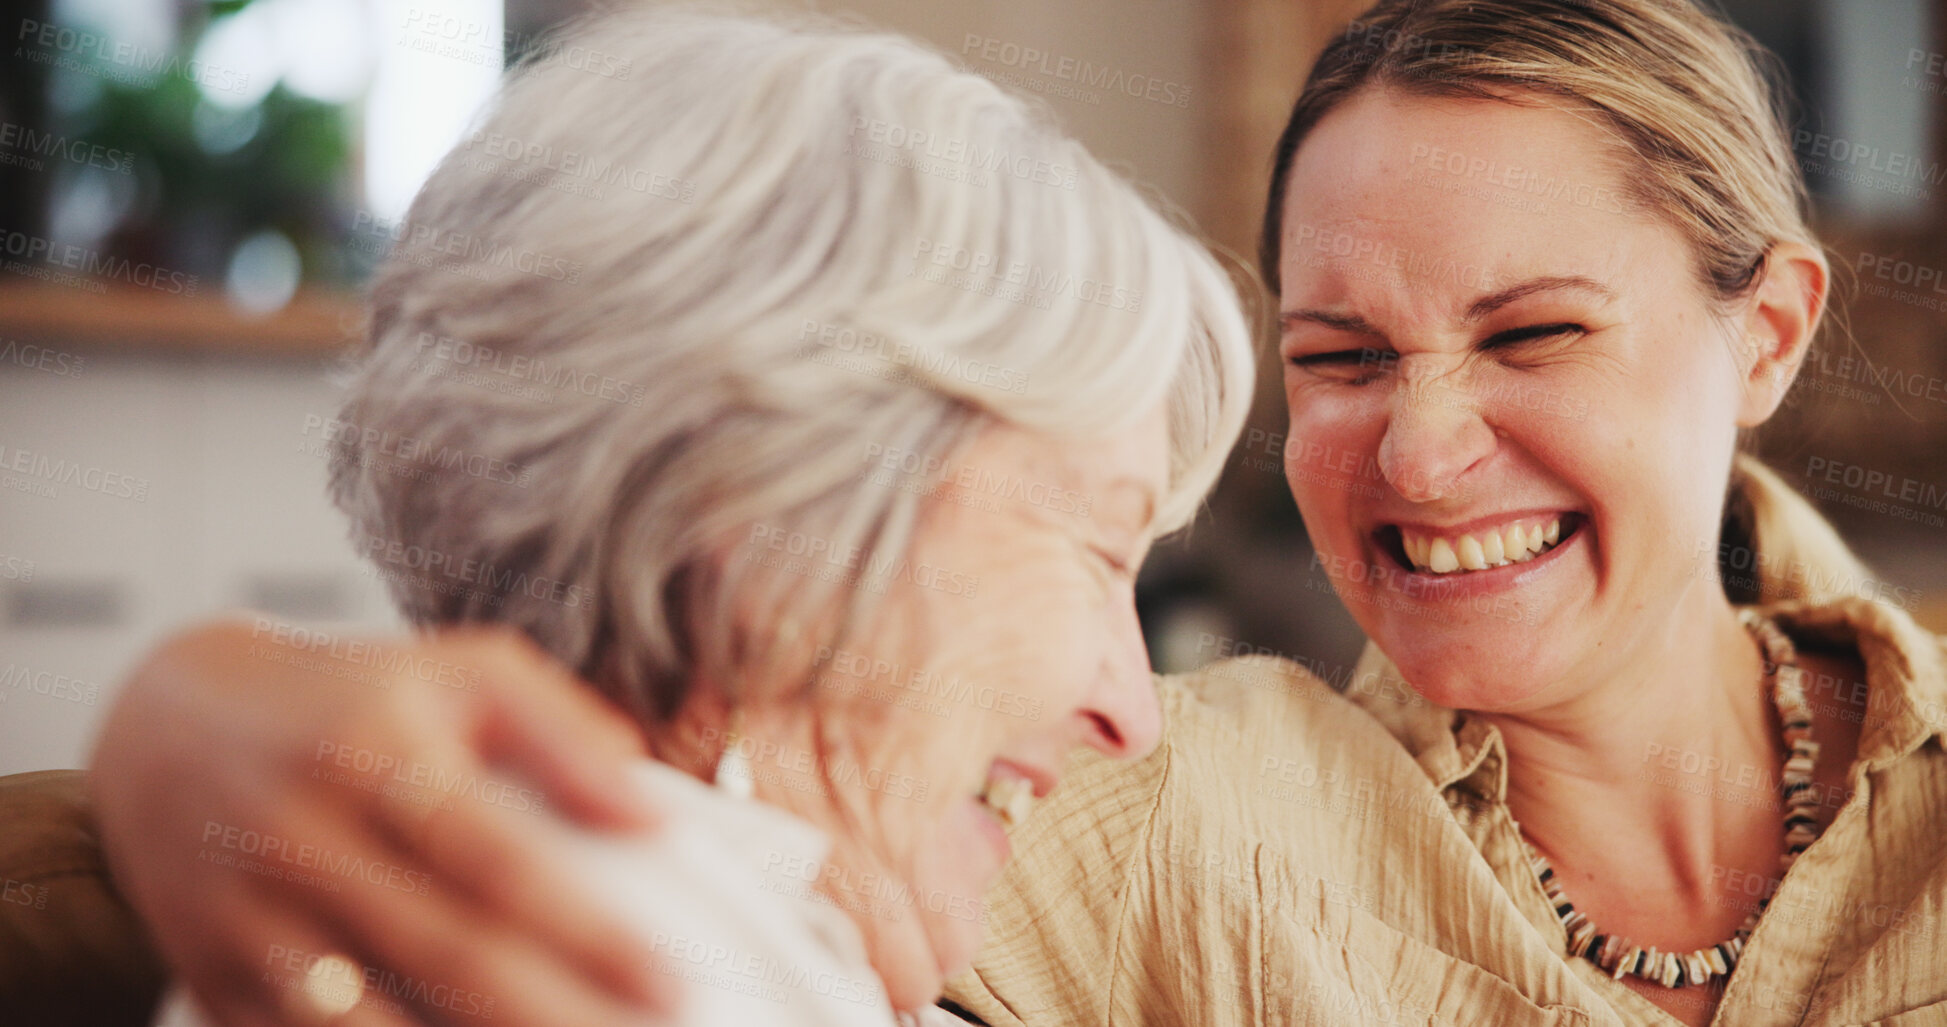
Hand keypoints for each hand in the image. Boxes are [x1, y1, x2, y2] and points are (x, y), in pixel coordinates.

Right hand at [90, 618, 676, 1025]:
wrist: (165, 731)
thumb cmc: (354, 700)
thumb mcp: (460, 673)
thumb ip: (562, 731)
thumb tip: (653, 810)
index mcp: (373, 757)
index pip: (495, 860)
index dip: (584, 930)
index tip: (667, 979)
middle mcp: (302, 841)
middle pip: (445, 954)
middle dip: (554, 1014)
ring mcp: (249, 923)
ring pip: (367, 1025)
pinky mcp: (214, 982)